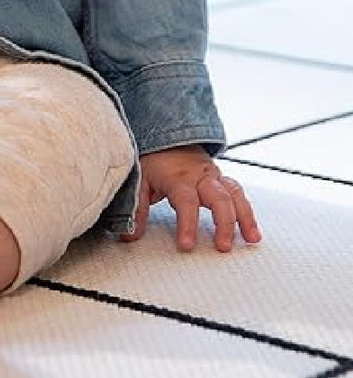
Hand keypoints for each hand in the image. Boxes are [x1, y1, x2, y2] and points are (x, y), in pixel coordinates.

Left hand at [120, 145, 260, 251]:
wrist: (165, 133)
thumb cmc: (153, 159)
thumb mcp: (140, 180)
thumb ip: (136, 208)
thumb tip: (129, 235)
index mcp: (177, 177)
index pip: (186, 201)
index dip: (187, 224)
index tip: (187, 245)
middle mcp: (199, 175)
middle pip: (218, 197)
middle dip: (223, 223)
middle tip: (223, 246)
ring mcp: (213, 175)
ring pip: (234, 194)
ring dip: (244, 217)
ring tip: (251, 239)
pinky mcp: (221, 178)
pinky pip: (238, 193)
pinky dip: (248, 211)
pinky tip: (252, 230)